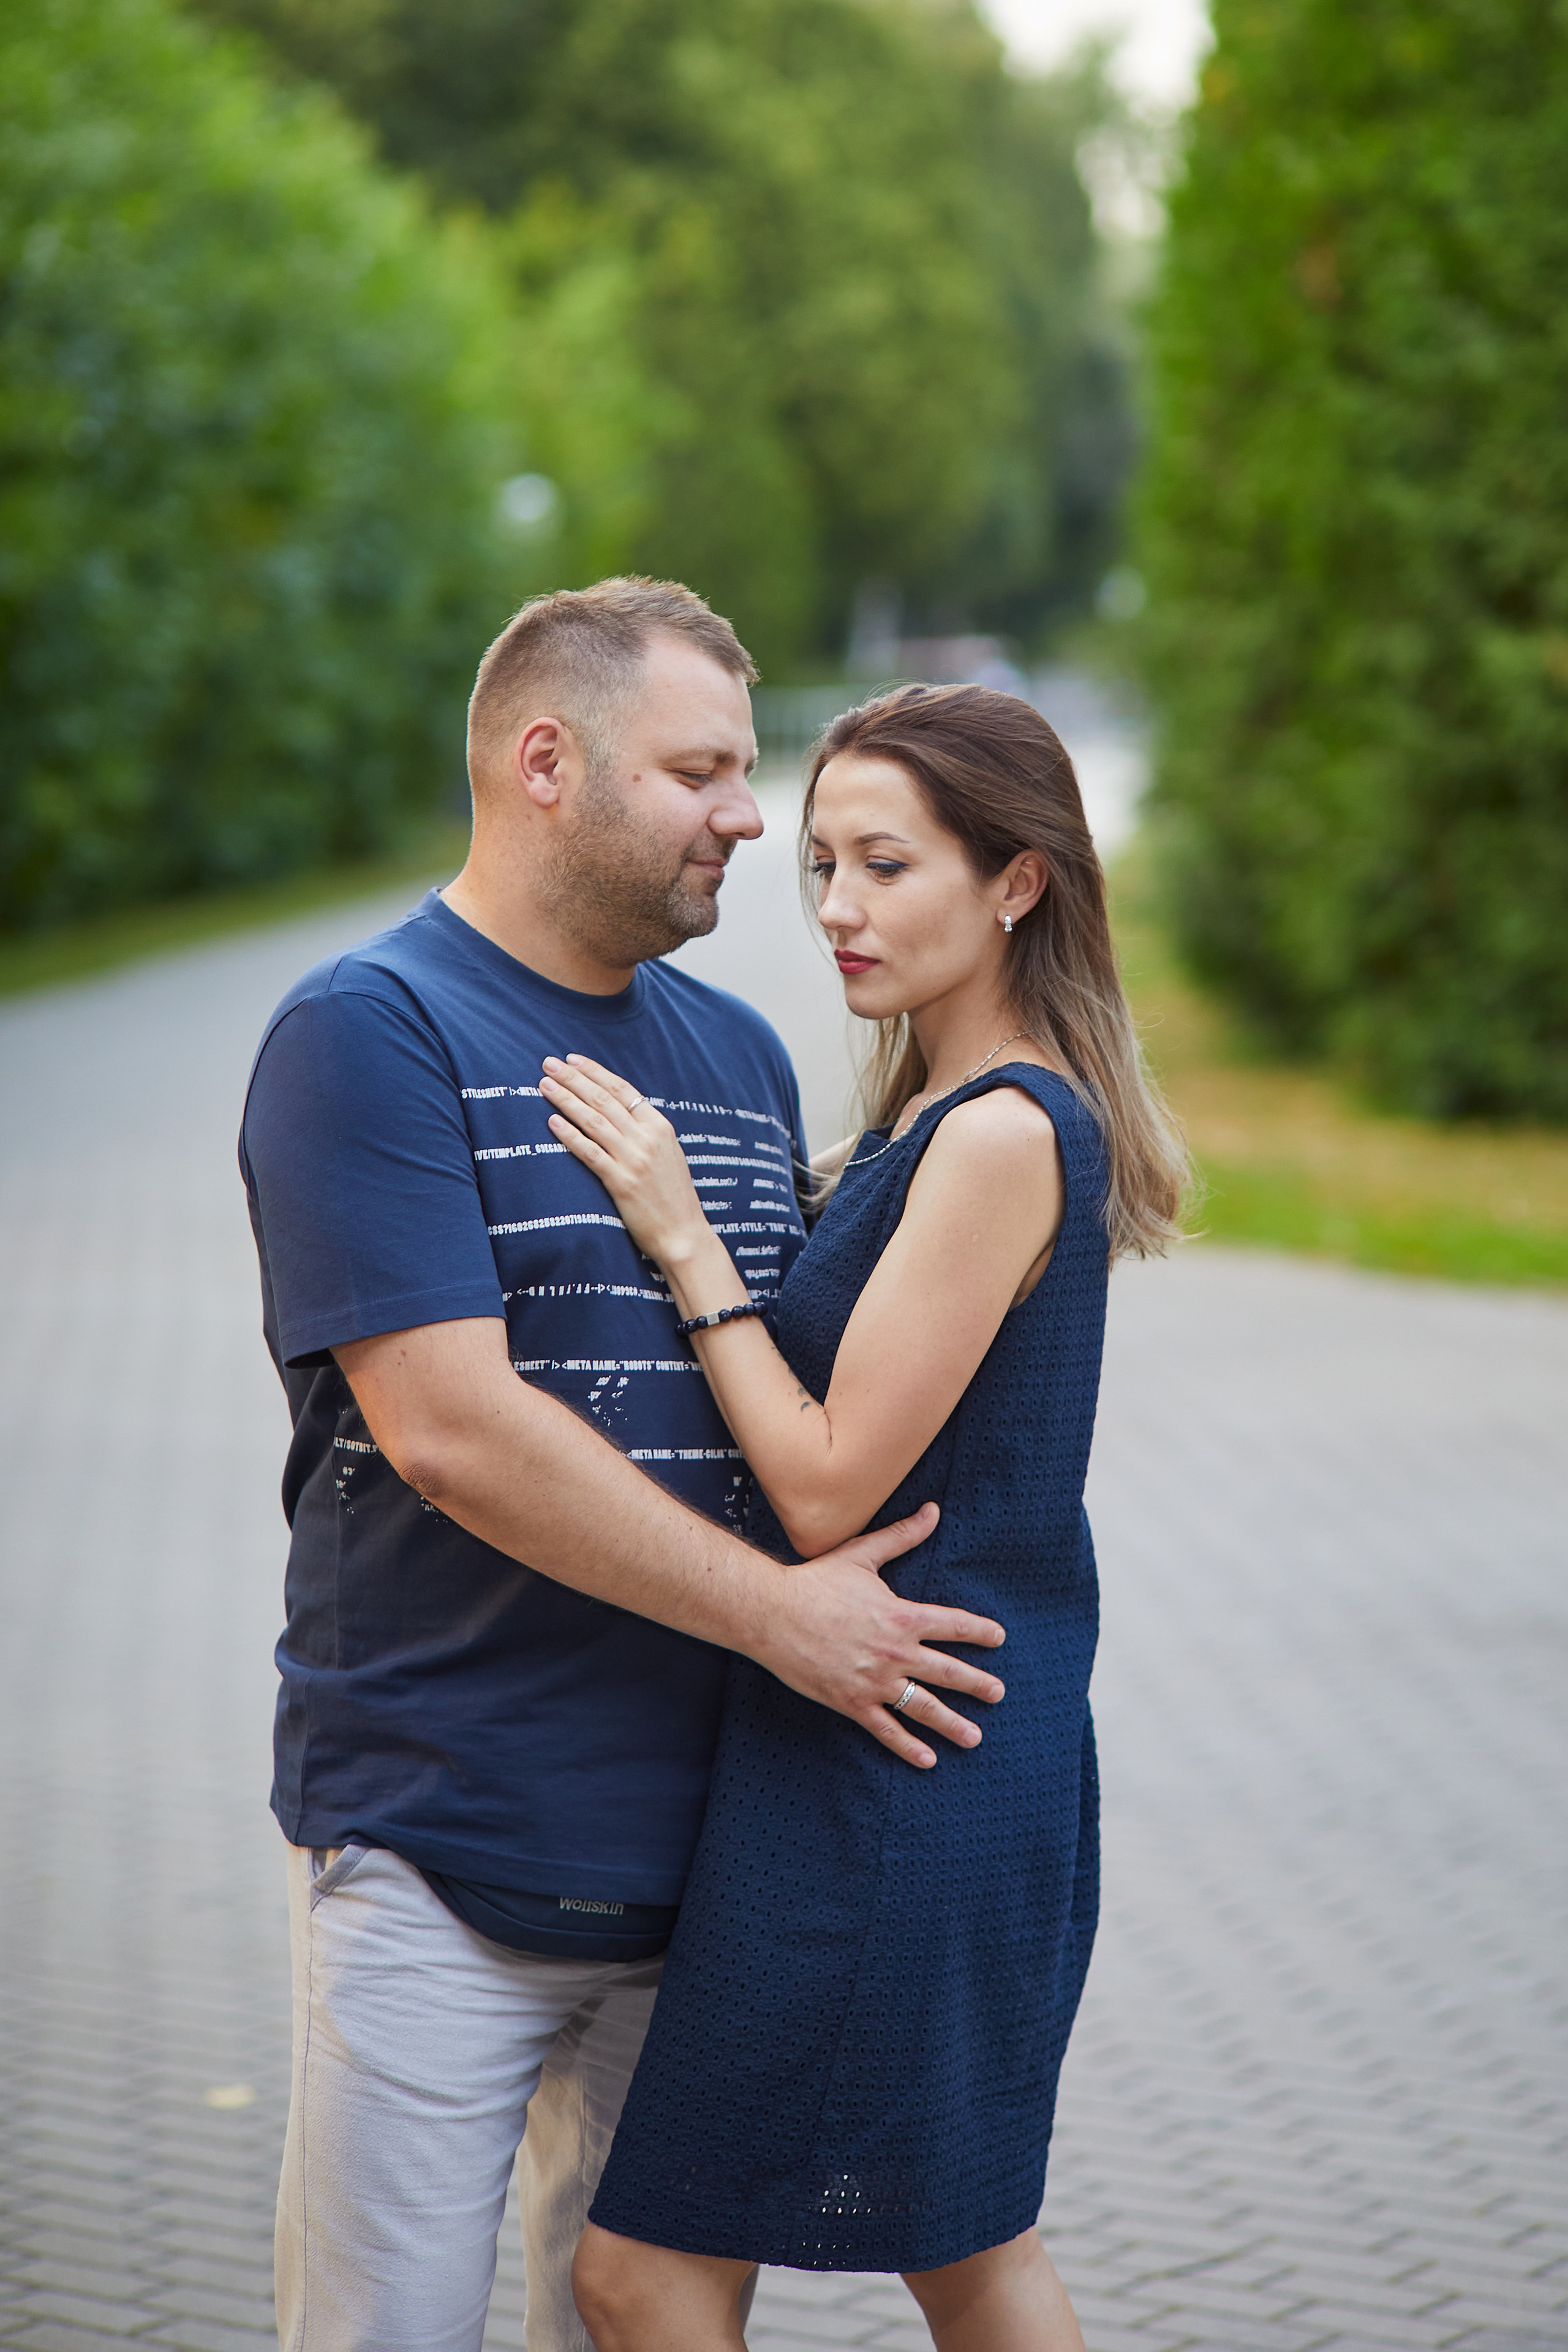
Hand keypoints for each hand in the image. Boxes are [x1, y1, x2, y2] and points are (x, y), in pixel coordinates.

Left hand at [541, 1055, 708, 1265]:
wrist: (684, 1233)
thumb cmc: (673, 1196)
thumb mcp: (668, 1154)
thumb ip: (646, 1131)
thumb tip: (618, 1111)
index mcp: (660, 1127)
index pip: (623, 1090)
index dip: (595, 1072)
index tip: (573, 1060)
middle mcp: (647, 1138)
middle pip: (604, 1100)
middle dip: (574, 1078)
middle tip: (549, 1063)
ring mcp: (634, 1159)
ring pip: (594, 1121)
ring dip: (566, 1100)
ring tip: (544, 1085)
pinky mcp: (621, 1182)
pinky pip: (590, 1153)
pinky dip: (570, 1135)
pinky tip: (552, 1122)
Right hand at [745, 1502, 1006, 1768]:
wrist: (772, 1613)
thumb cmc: (816, 1581)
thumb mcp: (862, 1555)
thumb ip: (902, 1536)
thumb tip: (934, 1511)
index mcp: (901, 1616)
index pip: (953, 1624)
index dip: (979, 1631)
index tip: (998, 1638)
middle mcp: (895, 1652)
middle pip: (947, 1671)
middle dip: (977, 1684)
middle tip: (998, 1693)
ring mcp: (874, 1680)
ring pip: (923, 1706)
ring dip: (952, 1723)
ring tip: (975, 1736)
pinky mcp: (851, 1701)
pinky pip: (886, 1729)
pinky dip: (907, 1747)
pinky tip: (927, 1760)